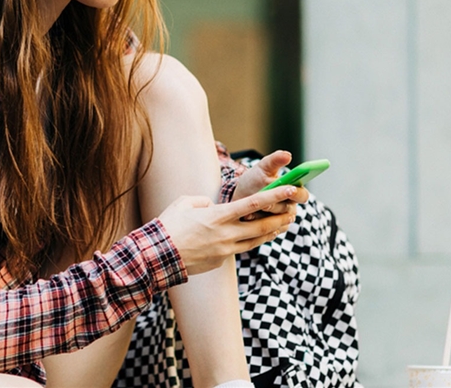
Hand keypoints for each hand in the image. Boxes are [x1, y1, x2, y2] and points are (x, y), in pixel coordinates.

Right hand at [158, 186, 298, 274]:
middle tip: (293, 213)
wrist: (157, 257)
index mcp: (217, 216)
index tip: (290, 189)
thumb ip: (201, 201)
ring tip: (282, 226)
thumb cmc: (168, 227)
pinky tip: (248, 238)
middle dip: (279, 219)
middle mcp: (225, 234)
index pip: (253, 203)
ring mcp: (224, 250)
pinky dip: (244, 242)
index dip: (274, 195)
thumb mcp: (183, 204)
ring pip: (254, 241)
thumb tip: (211, 206)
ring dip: (270, 233)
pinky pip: (236, 250)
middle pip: (261, 227)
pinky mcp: (219, 262)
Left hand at [231, 150, 308, 227]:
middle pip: (289, 210)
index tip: (290, 189)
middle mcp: (290, 206)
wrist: (239, 196)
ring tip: (250, 210)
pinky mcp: (273, 230)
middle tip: (264, 202)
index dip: (297, 193)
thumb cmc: (255, 180)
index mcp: (293, 190)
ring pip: (277, 221)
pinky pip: (269, 230)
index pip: (302, 195)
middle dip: (275, 205)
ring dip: (263, 214)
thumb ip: (275, 160)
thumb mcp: (263, 168)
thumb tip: (287, 154)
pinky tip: (249, 217)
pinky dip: (258, 224)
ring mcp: (282, 219)